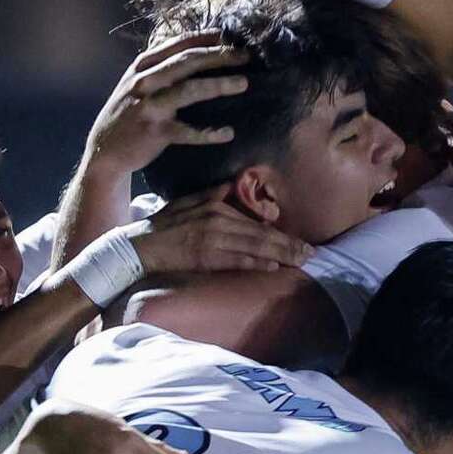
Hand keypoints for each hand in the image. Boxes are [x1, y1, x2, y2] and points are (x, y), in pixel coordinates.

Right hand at [83, 32, 250, 177]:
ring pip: (188, 90)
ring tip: (243, 83)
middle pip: (187, 61)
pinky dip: (208, 133)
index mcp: (143, 66)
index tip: (229, 36)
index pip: (177, 44)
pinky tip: (228, 133)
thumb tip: (197, 54)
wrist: (105, 150)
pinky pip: (187, 131)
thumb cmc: (129, 114)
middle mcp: (144, 81)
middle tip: (245, 56)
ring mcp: (149, 106)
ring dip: (218, 85)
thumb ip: (161, 68)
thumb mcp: (138, 83)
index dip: (205, 38)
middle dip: (218, 56)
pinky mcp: (155, 132)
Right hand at [129, 186, 312, 273]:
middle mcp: (219, 220)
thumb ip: (211, 194)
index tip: (300, 241)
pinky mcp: (207, 257)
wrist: (141, 247)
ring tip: (301, 261)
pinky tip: (274, 266)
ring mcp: (214, 239)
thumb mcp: (187, 201)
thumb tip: (230, 187)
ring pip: (255, 246)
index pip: (255, 222)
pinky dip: (256, 263)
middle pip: (261, 234)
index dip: (280, 233)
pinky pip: (237, 260)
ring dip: (281, 254)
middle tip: (312, 253)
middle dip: (290, 244)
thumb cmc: (163, 226)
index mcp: (216, 206)